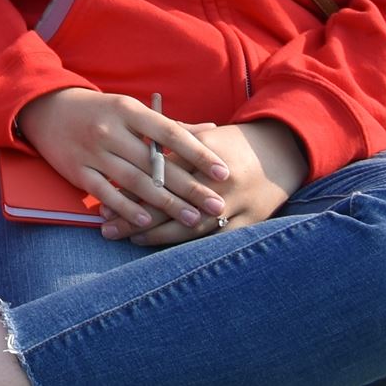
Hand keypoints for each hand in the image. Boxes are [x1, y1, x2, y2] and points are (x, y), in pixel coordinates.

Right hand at [16, 88, 230, 235]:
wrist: (46, 108)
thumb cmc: (100, 111)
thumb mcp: (131, 110)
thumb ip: (170, 125)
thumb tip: (213, 130)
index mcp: (128, 111)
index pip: (170, 133)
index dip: (198, 154)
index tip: (223, 172)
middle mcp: (111, 130)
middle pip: (156, 163)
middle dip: (190, 187)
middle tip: (218, 205)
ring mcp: (92, 151)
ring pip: (134, 181)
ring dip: (166, 203)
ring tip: (194, 219)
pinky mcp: (76, 170)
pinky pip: (105, 193)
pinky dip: (127, 208)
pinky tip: (148, 222)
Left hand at [119, 120, 305, 245]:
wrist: (282, 152)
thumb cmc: (231, 142)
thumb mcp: (201, 136)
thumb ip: (167, 142)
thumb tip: (128, 150)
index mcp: (202, 154)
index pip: (158, 176)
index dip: (130, 190)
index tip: (104, 201)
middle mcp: (218, 182)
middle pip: (169, 203)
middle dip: (135, 217)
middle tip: (106, 227)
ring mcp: (237, 204)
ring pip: (190, 226)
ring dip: (157, 235)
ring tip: (129, 239)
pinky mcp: (251, 222)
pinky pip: (216, 239)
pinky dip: (189, 245)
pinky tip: (166, 249)